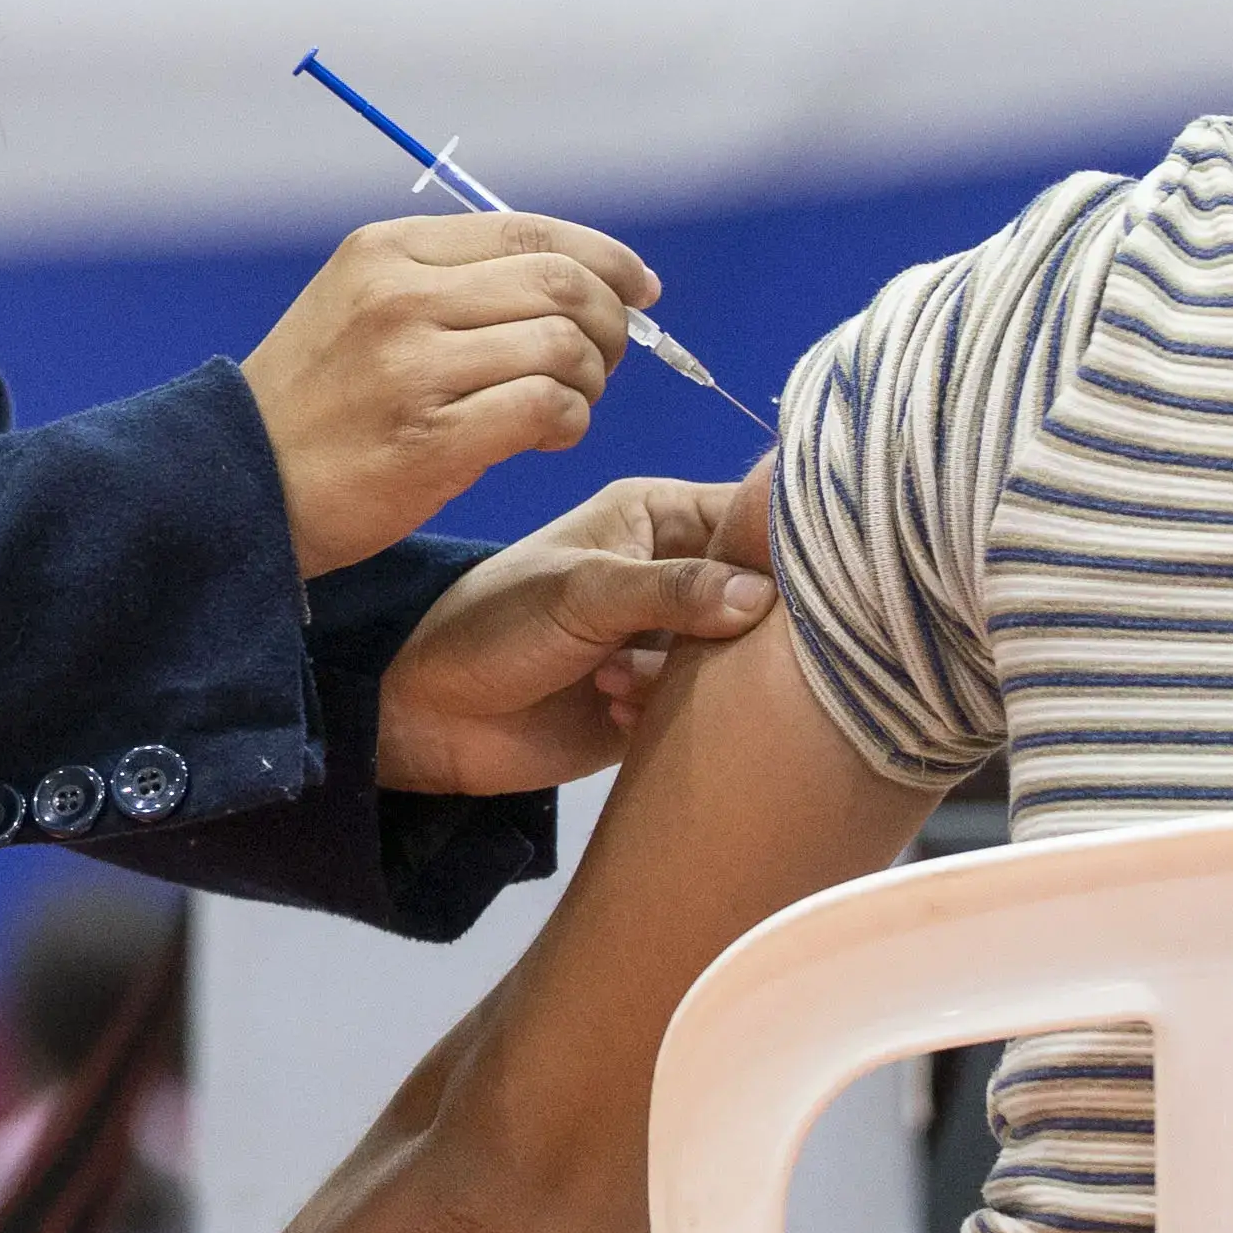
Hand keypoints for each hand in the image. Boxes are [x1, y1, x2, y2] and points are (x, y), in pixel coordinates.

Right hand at [240, 212, 657, 577]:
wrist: (237, 486)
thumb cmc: (314, 402)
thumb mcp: (358, 306)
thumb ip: (448, 281)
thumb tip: (573, 276)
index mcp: (385, 251)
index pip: (530, 231)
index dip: (605, 256)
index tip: (640, 288)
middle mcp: (401, 296)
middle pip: (561, 283)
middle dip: (610, 322)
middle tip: (606, 359)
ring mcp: (414, 368)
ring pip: (563, 346)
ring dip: (590, 380)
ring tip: (568, 404)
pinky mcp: (432, 440)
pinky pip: (547, 409)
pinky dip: (569, 422)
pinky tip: (549, 436)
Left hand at [374, 469, 777, 797]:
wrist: (434, 719)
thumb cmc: (497, 627)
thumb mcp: (581, 594)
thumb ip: (671, 590)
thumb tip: (761, 598)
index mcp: (660, 514)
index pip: (753, 513)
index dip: (786, 544)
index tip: (797, 585)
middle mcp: (681, 570)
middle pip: (764, 591)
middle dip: (741, 625)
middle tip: (694, 648)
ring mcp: (677, 638)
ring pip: (743, 655)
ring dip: (688, 674)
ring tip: (614, 679)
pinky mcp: (670, 700)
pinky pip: (713, 706)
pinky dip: (671, 708)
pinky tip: (612, 709)